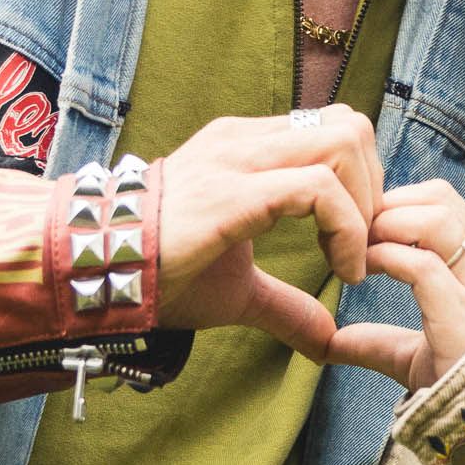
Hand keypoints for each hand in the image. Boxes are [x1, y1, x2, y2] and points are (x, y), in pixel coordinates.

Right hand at [151, 107, 386, 364]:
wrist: (90, 271)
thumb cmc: (157, 273)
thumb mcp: (236, 289)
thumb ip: (284, 305)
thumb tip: (326, 339)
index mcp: (247, 149)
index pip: (335, 130)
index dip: (364, 183)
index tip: (354, 245)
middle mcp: (246, 141)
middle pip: (350, 125)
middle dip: (374, 187)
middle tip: (361, 246)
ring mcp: (238, 158)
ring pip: (343, 142)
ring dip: (365, 204)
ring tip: (350, 258)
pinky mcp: (232, 192)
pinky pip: (317, 189)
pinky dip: (347, 229)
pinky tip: (341, 271)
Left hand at [330, 182, 464, 390]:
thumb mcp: (421, 356)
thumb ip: (379, 342)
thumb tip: (330, 343)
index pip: (444, 201)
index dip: (398, 204)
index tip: (365, 231)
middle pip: (439, 197)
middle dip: (389, 206)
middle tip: (355, 237)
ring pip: (436, 217)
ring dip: (389, 226)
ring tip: (362, 252)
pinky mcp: (464, 315)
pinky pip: (422, 266)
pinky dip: (386, 260)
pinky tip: (365, 274)